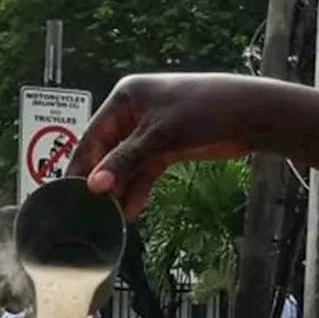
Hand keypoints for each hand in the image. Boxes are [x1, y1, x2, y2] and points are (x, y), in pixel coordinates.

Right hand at [66, 73, 251, 219]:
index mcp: (124, 98)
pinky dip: (138, 190)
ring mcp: (150, 131)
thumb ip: (125, 162)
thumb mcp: (160, 137)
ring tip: (111, 219)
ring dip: (120, 190)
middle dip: (102, 182)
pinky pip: (144, 171)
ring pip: (126, 165)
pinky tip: (131, 212)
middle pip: (107, 152)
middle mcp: (133, 113)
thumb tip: (94, 186)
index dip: (81, 166)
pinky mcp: (166, 147)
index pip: (92, 136)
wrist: (250, 114)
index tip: (69, 195)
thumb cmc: (204, 111)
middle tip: (89, 212)